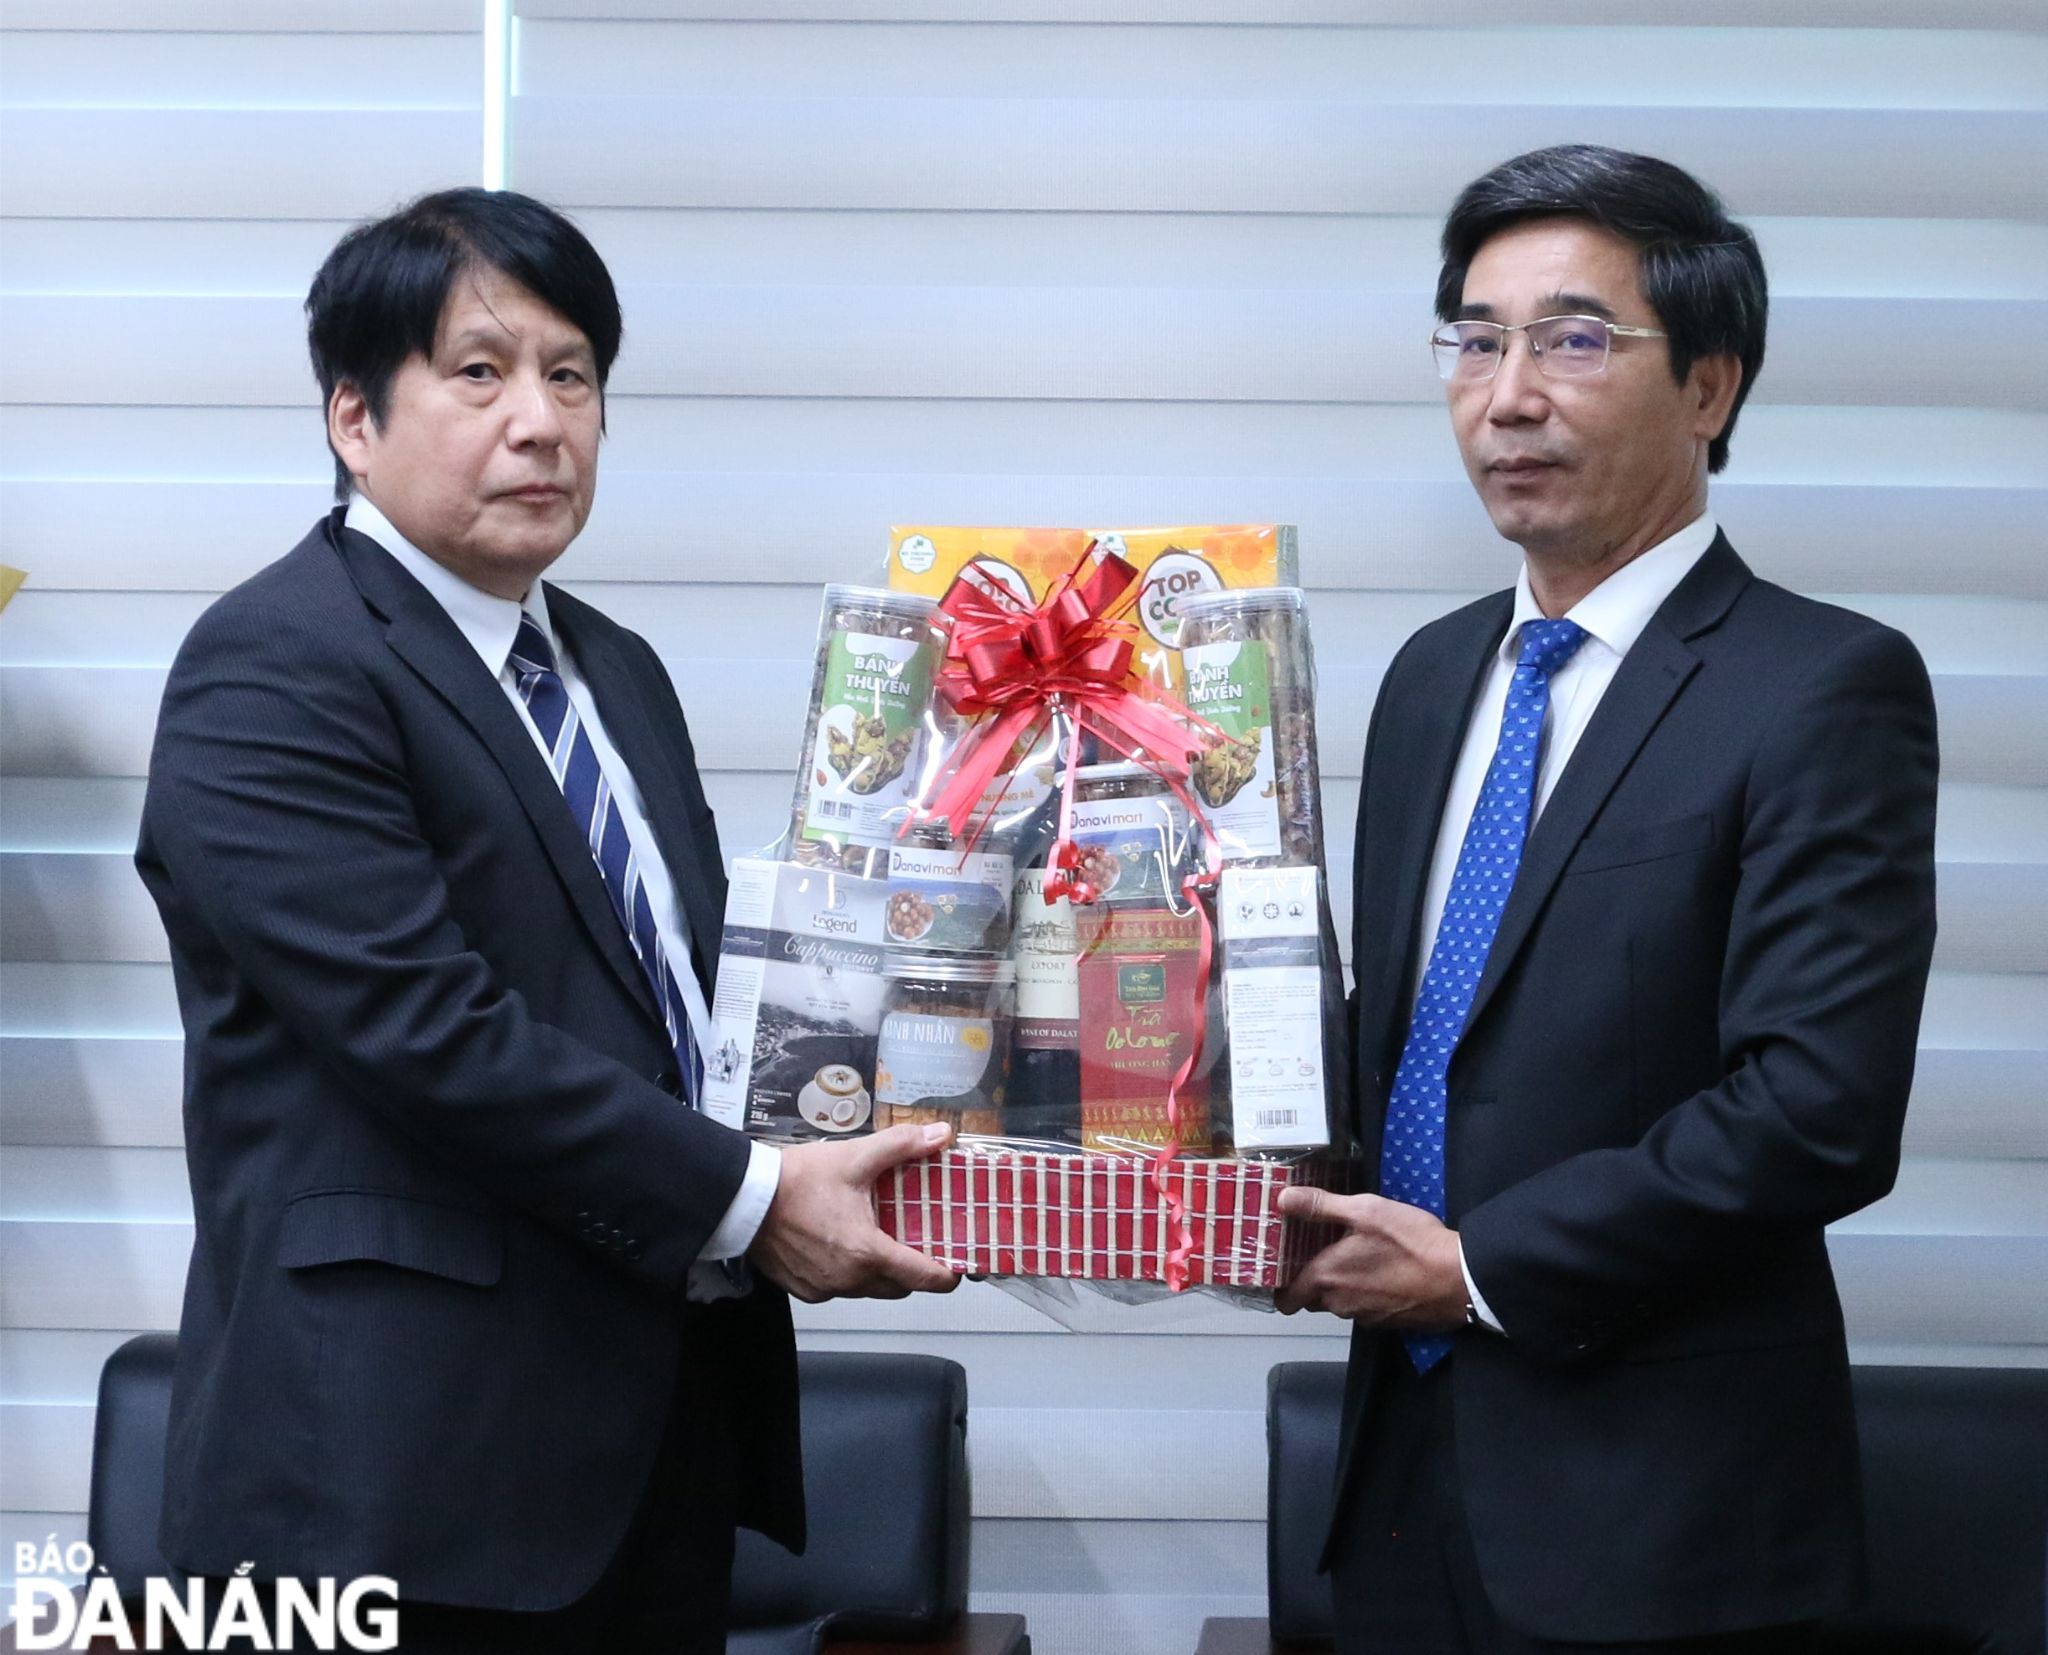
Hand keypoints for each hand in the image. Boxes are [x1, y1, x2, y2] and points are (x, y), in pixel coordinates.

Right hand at [749, 1122, 962, 1303]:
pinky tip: (841, 1242)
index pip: (924, 1278)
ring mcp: (823, 1288)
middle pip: (899, 1287)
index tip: (958, 1266)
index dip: (947, 1274)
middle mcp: (847, 1280)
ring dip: (879, 1270)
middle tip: (918, 1240)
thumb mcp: (854, 1158)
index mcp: (866, 1252)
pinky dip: (848, 1272)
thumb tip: (939, 1135)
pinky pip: (839, 1288)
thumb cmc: (794, 1181)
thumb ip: (901, 1146)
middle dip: (913, 1268)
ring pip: (869, 1289)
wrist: (743, 1198)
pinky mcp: (803, 1289)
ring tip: (878, 1236)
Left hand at [1273, 1187, 1467, 1326]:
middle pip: (1312, 1299)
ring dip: (1342, 1285)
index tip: (1285, 1265)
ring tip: (1357, 1255)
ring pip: (1340, 1303)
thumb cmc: (1412, 1243)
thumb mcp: (1365, 1211)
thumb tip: (1283, 1199)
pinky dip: (1367, 1293)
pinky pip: (1365, 1308)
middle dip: (1313, 1279)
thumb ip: (1321, 1206)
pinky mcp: (1390, 1323)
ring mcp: (1366, 1317)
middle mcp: (1341, 1304)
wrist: (1461, 1279)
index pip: (1286, 1300)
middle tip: (1322, 1250)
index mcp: (1327, 1278)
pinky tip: (1383, 1270)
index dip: (1281, 1285)